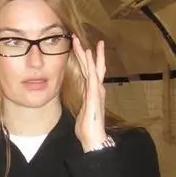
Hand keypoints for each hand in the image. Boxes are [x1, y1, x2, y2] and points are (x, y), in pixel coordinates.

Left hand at [71, 36, 107, 151]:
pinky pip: (92, 74)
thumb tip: (82, 107)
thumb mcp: (83, 114)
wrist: (94, 138)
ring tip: (79, 40)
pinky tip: (87, 53)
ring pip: (91, 66)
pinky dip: (90, 63)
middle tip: (79, 38)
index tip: (83, 49)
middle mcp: (96, 89)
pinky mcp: (94, 93)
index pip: (89, 72)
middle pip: (91, 66)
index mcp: (92, 93)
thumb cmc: (88, 129)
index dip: (86, 60)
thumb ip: (83, 107)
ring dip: (85, 53)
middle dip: (85, 52)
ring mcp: (96, 90)